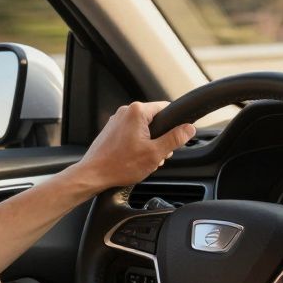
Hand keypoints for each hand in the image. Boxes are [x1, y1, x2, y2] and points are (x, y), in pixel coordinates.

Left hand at [68, 101, 196, 191]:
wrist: (93, 175)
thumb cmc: (120, 165)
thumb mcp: (155, 153)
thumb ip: (174, 139)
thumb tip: (189, 129)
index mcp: (137, 111)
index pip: (166, 108)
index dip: (174, 124)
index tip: (176, 137)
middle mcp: (126, 111)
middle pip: (154, 120)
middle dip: (160, 138)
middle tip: (158, 155)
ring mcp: (117, 120)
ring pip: (143, 128)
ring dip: (149, 143)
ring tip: (145, 160)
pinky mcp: (111, 130)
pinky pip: (131, 133)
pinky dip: (137, 145)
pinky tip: (135, 159)